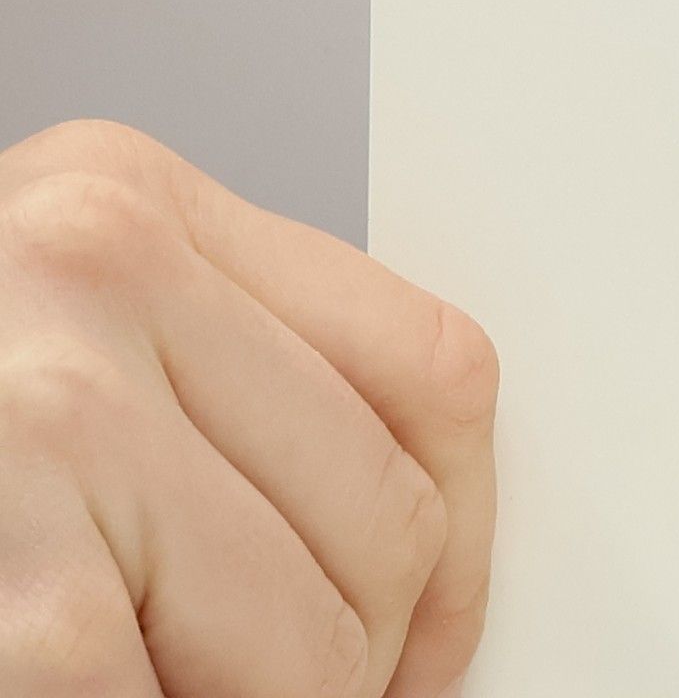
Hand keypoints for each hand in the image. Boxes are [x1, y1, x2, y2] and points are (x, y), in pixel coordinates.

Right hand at [0, 119, 496, 695]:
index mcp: (130, 202)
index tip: (432, 620)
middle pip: (389, 518)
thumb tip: (415, 538)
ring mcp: (37, 427)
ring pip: (317, 643)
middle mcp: (90, 279)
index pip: (432, 365)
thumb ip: (225, 375)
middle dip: (364, 652)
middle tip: (296, 693)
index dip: (462, 528)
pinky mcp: (11, 602)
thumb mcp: (60, 328)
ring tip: (168, 688)